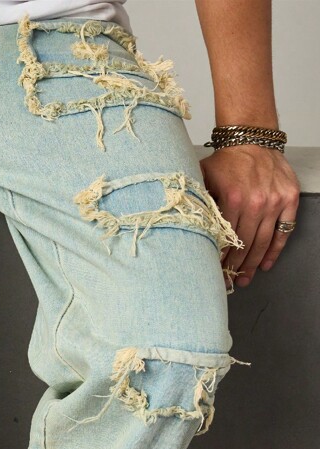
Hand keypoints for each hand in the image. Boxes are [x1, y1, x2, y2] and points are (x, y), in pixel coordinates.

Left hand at [200, 145, 299, 287]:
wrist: (252, 139)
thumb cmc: (226, 161)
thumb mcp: (203, 178)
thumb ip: (198, 203)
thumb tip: (186, 228)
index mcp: (232, 198)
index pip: (225, 238)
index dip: (219, 258)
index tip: (214, 272)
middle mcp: (255, 202)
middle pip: (244, 244)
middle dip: (235, 266)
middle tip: (229, 282)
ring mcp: (274, 202)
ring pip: (262, 242)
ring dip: (253, 264)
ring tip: (245, 278)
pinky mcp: (288, 200)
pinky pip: (283, 231)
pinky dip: (275, 250)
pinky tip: (266, 264)